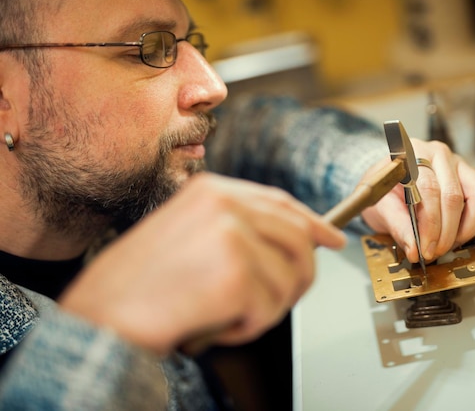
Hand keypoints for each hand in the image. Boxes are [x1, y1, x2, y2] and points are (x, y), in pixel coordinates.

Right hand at [58, 173, 345, 354]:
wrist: (103, 316)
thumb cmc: (140, 284)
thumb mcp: (188, 234)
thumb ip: (236, 229)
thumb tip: (292, 242)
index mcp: (213, 190)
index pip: (281, 203)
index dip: (312, 223)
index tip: (330, 238)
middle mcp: (226, 203)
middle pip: (299, 240)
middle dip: (296, 279)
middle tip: (270, 302)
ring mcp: (232, 233)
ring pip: (290, 279)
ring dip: (264, 308)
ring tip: (225, 313)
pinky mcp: (236, 271)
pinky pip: (270, 309)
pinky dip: (246, 327)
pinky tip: (214, 323)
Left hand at [361, 139, 474, 263]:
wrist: (387, 179)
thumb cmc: (384, 190)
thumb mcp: (379, 206)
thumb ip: (396, 226)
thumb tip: (414, 248)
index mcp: (413, 154)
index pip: (429, 190)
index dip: (430, 224)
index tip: (424, 248)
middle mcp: (439, 155)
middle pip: (454, 194)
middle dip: (447, 231)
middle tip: (436, 251)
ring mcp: (460, 163)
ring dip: (469, 224)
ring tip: (454, 243)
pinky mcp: (474, 174)